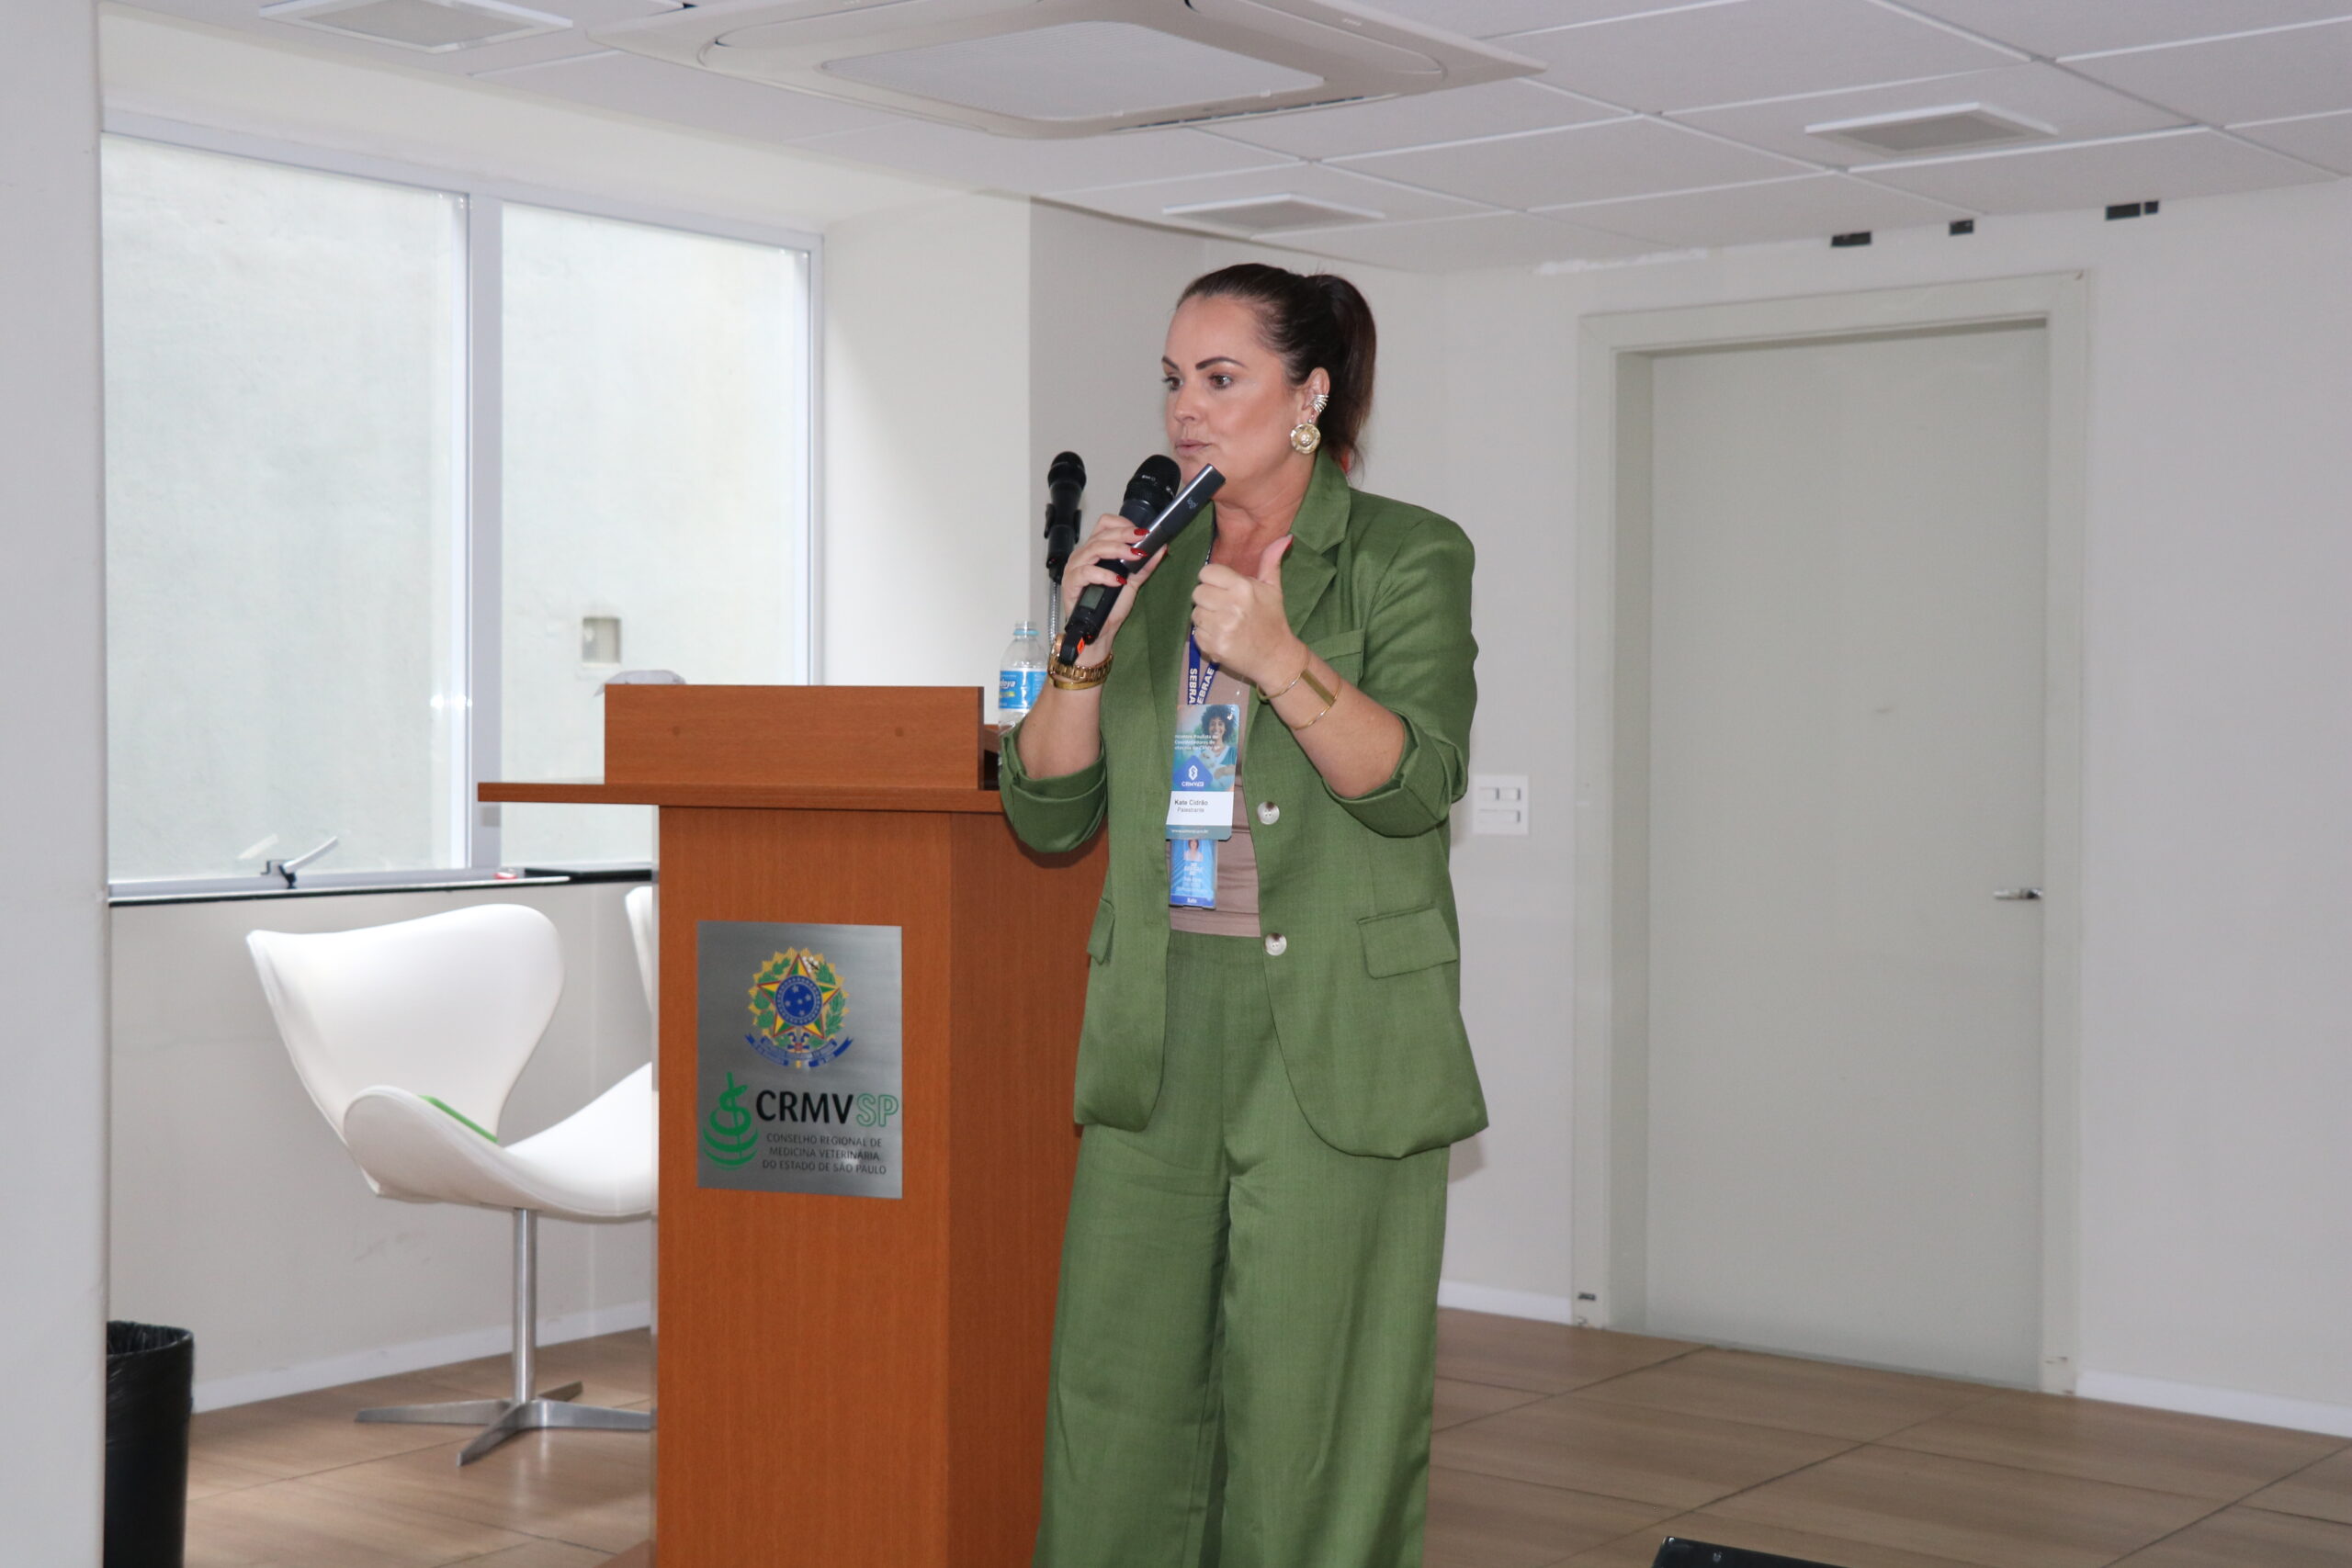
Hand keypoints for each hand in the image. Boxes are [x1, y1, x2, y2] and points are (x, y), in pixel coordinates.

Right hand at [1060, 512, 1165, 665]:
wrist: (1098, 631)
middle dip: (1125, 534)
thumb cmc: (1109, 606)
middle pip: (1102, 534)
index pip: (1105, 524)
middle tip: (1143, 539)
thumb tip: (1161, 548)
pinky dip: (1104, 575)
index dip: (1123, 524)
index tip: (1142, 532)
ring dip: (1117, 549)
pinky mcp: (1071, 583)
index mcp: (1095, 550)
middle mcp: (1083, 555)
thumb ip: (1144, 566)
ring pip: (1094, 548)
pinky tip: (1117, 581)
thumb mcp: (1132, 582)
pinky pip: (1086, 572)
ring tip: (1134, 556)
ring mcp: (1075, 568)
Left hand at [1192, 536, 1304, 689]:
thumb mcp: (1273, 589)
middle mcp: (1230, 606)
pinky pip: (1196, 634)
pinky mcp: (1213, 646)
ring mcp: (1220, 628)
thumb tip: (1285, 538)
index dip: (1213, 580)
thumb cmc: (1272, 620)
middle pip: (1197, 592)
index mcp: (1243, 588)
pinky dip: (1206, 636)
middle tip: (1224, 608)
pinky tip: (1222, 636)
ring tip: (1224, 623)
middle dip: (1208, 599)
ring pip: (1195, 613)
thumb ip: (1271, 561)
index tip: (1223, 589)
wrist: (1275, 657)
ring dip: (1206, 618)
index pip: (1207, 572)